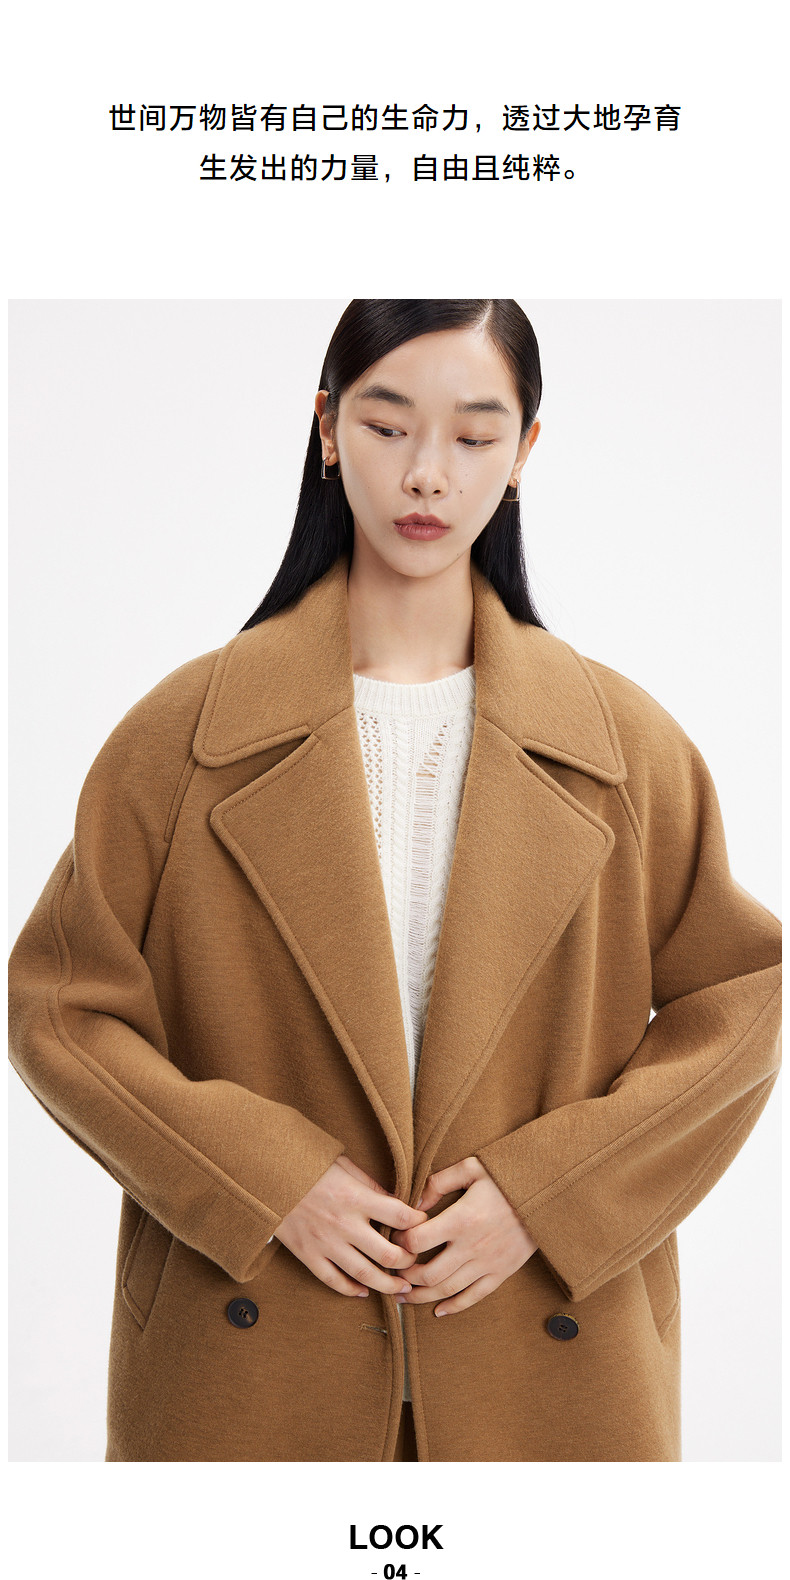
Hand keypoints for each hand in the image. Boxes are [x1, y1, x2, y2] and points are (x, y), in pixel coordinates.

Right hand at [273, 1154, 428, 1298]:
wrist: (265, 1177)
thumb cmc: (307, 1167)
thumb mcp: (344, 1165)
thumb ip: (372, 1185)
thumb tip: (399, 1201)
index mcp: (356, 1197)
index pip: (400, 1216)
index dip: (418, 1223)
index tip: (424, 1224)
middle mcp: (344, 1224)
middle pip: (388, 1254)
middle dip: (408, 1261)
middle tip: (415, 1260)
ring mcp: (325, 1243)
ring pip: (365, 1274)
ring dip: (388, 1285)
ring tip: (401, 1287)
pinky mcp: (308, 1255)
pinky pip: (334, 1281)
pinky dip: (352, 1290)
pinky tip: (365, 1291)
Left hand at [390, 1155, 537, 1316]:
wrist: (547, 1195)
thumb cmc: (506, 1178)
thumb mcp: (472, 1168)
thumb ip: (439, 1182)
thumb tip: (414, 1203)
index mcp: (462, 1219)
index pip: (419, 1240)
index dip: (401, 1243)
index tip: (395, 1240)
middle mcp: (472, 1246)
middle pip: (429, 1274)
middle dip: (406, 1277)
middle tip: (394, 1274)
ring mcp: (487, 1263)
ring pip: (447, 1290)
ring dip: (422, 1296)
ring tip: (404, 1296)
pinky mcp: (501, 1273)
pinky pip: (474, 1297)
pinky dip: (454, 1307)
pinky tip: (438, 1311)